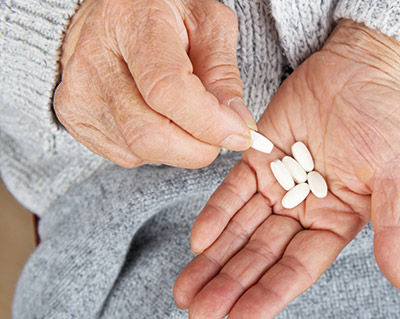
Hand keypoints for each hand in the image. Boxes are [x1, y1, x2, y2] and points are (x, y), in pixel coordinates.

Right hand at [53, 0, 256, 167]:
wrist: (112, 15)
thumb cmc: (164, 14)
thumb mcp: (207, 24)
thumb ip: (223, 73)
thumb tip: (238, 125)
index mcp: (131, 24)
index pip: (167, 89)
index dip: (209, 122)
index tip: (241, 134)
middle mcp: (94, 60)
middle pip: (149, 133)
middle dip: (199, 147)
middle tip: (222, 134)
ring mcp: (78, 93)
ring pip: (139, 150)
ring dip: (181, 148)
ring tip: (190, 118)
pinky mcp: (73, 118)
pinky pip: (127, 155)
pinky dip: (158, 149)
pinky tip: (162, 119)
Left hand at [173, 20, 399, 317]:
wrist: (358, 68)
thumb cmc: (387, 119)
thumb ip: (395, 227)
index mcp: (337, 223)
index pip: (299, 268)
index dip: (270, 295)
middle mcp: (303, 212)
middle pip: (262, 255)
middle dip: (231, 284)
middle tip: (200, 313)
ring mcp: (278, 186)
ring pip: (241, 229)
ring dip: (214, 259)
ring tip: (185, 290)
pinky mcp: (258, 158)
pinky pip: (233, 190)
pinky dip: (216, 213)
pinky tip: (197, 240)